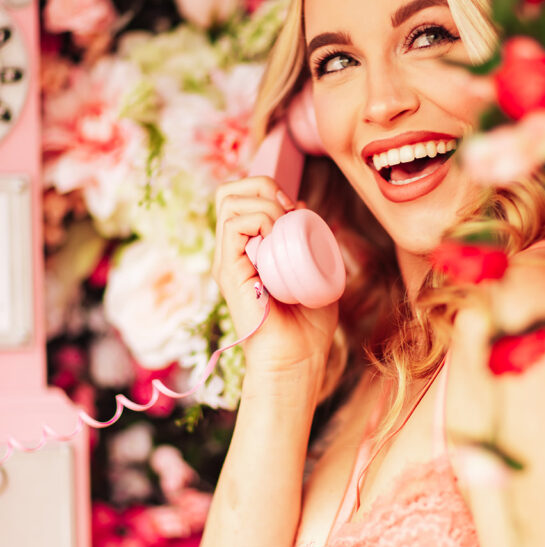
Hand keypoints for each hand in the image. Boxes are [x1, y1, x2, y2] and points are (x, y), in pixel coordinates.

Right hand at [212, 176, 337, 377]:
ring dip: (264, 203)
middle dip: (261, 185)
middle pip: (228, 193)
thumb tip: (302, 208)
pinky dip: (260, 219)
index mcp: (248, 251)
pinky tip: (277, 236)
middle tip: (288, 210)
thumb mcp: (315, 270)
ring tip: (285, 226)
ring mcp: (227, 261)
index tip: (294, 208)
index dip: (265, 189)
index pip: (240, 198)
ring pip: (229, 202)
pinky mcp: (227, 271)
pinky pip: (234, 225)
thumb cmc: (308, 327)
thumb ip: (309, 242)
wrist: (297, 361)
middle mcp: (233, 253)